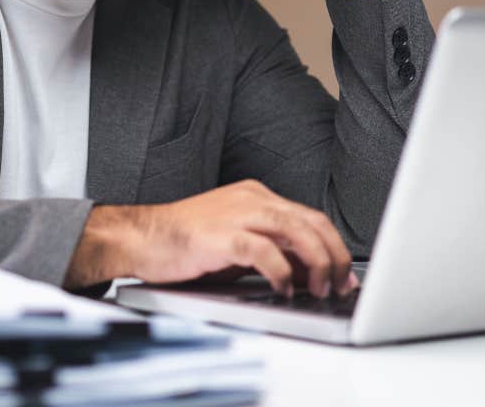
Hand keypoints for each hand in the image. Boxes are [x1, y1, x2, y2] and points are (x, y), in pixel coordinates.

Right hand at [65, 180, 358, 297]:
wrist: (141, 237)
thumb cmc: (185, 241)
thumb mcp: (236, 240)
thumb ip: (272, 247)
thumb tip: (309, 271)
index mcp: (256, 195)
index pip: (310, 215)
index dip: (333, 245)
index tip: (344, 273)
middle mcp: (251, 198)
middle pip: (311, 221)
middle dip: (334, 256)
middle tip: (340, 285)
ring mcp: (236, 214)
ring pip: (296, 231)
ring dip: (316, 264)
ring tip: (319, 289)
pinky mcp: (221, 236)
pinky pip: (265, 252)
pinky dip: (282, 273)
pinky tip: (283, 289)